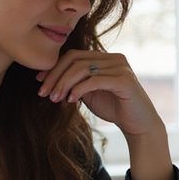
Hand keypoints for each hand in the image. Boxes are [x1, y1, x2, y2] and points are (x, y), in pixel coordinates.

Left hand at [36, 50, 161, 138]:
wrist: (138, 125)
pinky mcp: (124, 81)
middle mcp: (114, 58)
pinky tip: (70, 100)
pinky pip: (94, 81)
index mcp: (105, 57)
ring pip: (83, 69)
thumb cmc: (114, 108)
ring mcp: (121, 67)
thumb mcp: (89, 93)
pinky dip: (78, 89)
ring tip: (55, 99)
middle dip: (56, 76)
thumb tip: (49, 78)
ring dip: (64, 84)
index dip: (54, 67)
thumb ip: (76, 83)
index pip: (74, 55)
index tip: (40, 82)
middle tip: (43, 93)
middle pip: (76, 59)